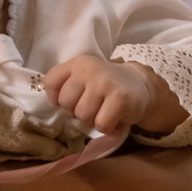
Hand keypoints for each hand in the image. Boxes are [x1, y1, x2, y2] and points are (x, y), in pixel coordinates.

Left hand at [44, 54, 166, 136]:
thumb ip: (66, 86)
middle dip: (75, 111)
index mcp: (77, 63)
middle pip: (65, 102)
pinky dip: (106, 127)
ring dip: (91, 120)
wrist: (141, 85)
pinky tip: (114, 118)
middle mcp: (90, 69)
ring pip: (82, 115)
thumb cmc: (106, 86)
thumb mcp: (84, 77)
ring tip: (102, 112)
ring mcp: (105, 83)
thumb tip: (56, 105)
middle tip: (90, 108)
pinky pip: (101, 124)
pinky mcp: (120, 98)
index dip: (56, 98)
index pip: (50, 82)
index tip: (71, 100)